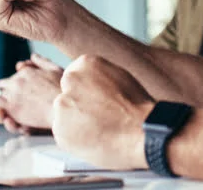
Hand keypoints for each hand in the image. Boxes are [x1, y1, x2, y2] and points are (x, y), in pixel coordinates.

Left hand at [0, 54, 61, 132]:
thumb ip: (43, 62)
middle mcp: (18, 79)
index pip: (14, 76)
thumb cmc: (65, 92)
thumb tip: (32, 55)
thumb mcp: (56, 71)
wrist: (65, 107)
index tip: (7, 87)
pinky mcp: (10, 104)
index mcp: (29, 72)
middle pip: (2, 84)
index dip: (9, 83)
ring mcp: (13, 92)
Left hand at [51, 55, 153, 170]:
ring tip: (99, 129)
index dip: (86, 92)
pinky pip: (64, 134)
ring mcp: (63, 106)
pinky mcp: (60, 130)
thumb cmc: (137, 107)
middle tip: (97, 117)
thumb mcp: (120, 77)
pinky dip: (75, 139)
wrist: (141, 132)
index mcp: (85, 64)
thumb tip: (90, 83)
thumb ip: (99, 77)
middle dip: (78, 106)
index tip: (96, 101)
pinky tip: (94, 138)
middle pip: (67, 95)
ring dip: (76, 123)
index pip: (75, 77)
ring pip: (65, 115)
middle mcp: (70, 81)